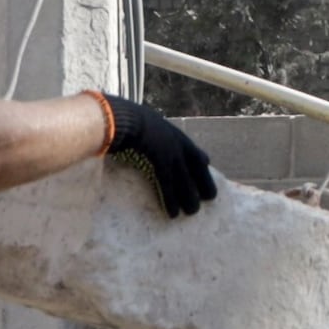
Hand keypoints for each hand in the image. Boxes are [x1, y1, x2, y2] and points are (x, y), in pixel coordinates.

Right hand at [90, 92, 219, 214]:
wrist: (118, 116)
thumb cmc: (123, 118)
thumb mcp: (142, 122)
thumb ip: (147, 132)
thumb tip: (139, 138)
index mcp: (171, 132)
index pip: (192, 147)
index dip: (200, 159)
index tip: (207, 165)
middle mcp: (176, 141)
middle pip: (197, 164)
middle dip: (204, 181)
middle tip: (210, 197)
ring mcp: (170, 151)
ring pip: (185, 179)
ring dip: (189, 197)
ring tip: (193, 212)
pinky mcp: (160, 160)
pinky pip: (168, 184)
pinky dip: (171, 199)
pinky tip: (174, 213)